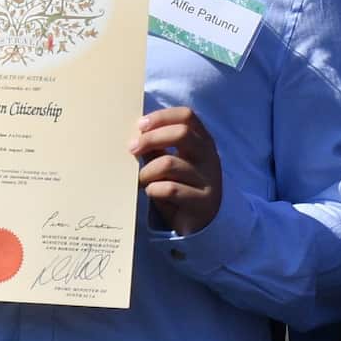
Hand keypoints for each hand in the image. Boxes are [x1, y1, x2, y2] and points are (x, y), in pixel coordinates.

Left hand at [131, 107, 222, 235]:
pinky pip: (170, 189)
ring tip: (141, 179)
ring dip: (147, 171)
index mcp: (203, 142)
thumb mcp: (171, 164)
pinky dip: (153, 189)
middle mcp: (209, 157)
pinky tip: (150, 193)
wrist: (201, 224)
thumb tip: (135, 134)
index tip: (140, 125)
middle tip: (132, 149)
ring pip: (170, 163)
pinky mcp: (202, 202)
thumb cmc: (180, 188)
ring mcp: (208, 179)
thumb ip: (157, 148)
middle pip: (182, 133)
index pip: (187, 116)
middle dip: (151, 139)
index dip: (162, 117)